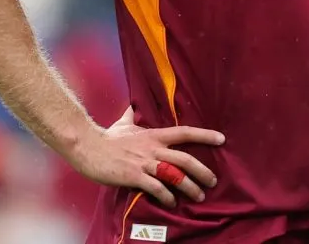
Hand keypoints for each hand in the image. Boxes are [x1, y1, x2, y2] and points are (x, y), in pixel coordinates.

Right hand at [73, 106, 224, 207]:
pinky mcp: (133, 176)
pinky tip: (172, 202)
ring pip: (174, 175)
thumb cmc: (106, 137)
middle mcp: (153, 148)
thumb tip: (133, 105)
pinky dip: (167, 196)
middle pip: (185, 158)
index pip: (185, 132)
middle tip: (213, 181)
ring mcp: (144, 163)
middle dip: (203, 171)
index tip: (222, 139)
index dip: (205, 135)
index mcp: (154, 135)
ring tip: (199, 196)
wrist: (87, 147)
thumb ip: (131, 115)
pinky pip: (156, 188)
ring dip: (190, 187)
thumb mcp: (123, 124)